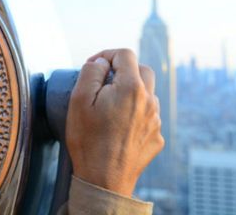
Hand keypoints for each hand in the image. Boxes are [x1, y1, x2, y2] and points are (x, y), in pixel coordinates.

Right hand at [65, 48, 164, 196]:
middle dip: (122, 69)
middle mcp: (149, 101)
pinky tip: (117, 125)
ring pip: (147, 93)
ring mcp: (155, 120)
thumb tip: (102, 62)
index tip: (92, 66)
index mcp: (131, 88)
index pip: (125, 54)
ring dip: (130, 91)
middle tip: (102, 81)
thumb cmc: (88, 140)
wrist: (104, 180)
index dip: (106, 55)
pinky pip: (148, 115)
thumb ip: (91, 72)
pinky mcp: (156, 137)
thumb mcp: (79, 100)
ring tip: (108, 105)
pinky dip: (134, 112)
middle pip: (142, 70)